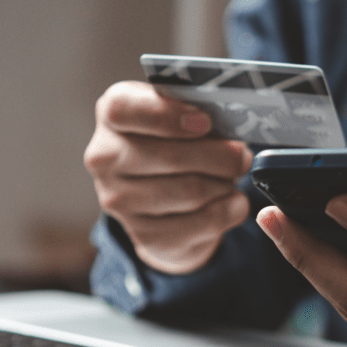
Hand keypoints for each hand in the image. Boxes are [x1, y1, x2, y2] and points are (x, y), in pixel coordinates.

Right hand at [84, 81, 252, 273]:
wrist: (164, 203)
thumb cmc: (177, 145)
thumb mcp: (181, 116)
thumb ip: (198, 111)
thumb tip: (235, 124)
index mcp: (111, 116)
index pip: (123, 110)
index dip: (168, 116)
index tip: (205, 122)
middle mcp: (105, 158)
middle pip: (169, 156)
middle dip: (219, 156)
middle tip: (242, 156)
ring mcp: (119, 201)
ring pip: (191, 191)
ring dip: (224, 183)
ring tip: (231, 178)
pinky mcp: (145, 236)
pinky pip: (203, 221)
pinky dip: (229, 209)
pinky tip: (232, 201)